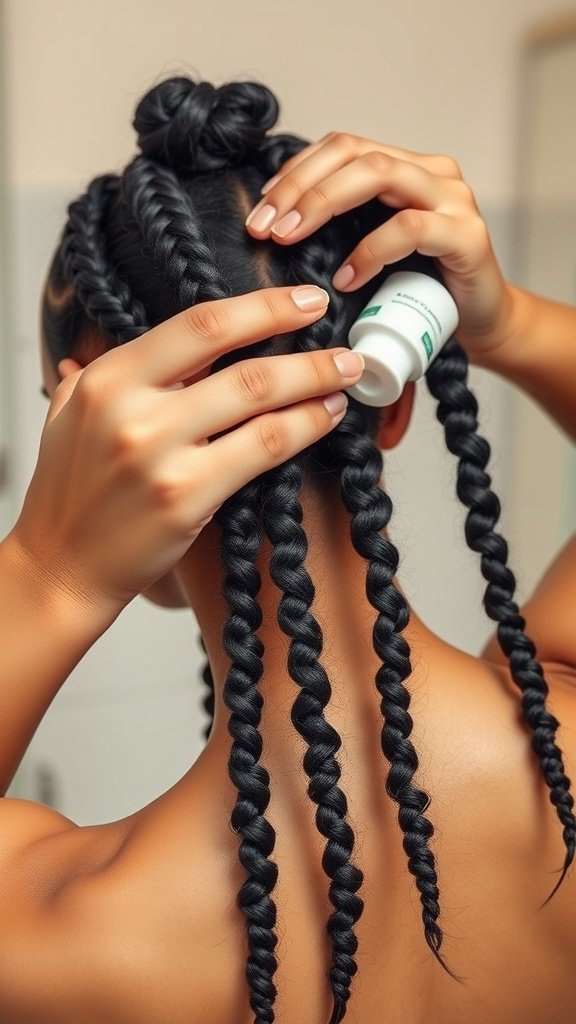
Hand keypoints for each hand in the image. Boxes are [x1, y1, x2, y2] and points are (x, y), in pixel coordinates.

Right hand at [11, 286, 363, 617]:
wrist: (62, 566)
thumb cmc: (71, 492)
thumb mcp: (74, 414)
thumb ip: (109, 373)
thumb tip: (146, 345)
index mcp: (107, 378)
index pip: (198, 324)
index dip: (261, 307)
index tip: (302, 301)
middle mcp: (130, 408)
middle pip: (238, 359)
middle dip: (302, 345)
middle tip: (342, 342)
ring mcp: (159, 454)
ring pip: (257, 400)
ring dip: (314, 382)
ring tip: (345, 377)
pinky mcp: (185, 497)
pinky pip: (262, 450)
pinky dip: (303, 428)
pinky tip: (324, 417)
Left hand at [245, 133, 515, 360]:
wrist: (482, 324)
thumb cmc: (422, 292)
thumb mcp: (372, 254)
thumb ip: (342, 231)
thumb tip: (275, 230)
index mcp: (406, 168)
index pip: (342, 147)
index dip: (295, 172)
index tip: (260, 209)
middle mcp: (431, 172)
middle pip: (355, 153)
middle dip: (299, 186)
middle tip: (263, 227)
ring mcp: (453, 199)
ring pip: (380, 174)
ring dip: (323, 203)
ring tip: (289, 238)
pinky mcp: (467, 235)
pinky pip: (408, 228)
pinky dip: (369, 251)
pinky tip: (344, 278)